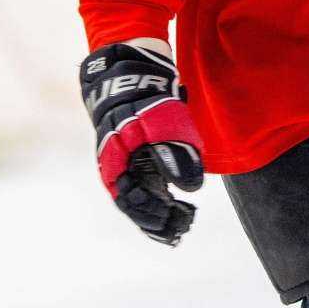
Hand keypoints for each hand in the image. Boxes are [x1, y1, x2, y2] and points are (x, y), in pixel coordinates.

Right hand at [80, 42, 204, 245]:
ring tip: (182, 226)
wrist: (133, 78)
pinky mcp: (139, 162)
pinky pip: (147, 191)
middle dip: (158, 222)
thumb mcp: (163, 124)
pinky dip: (160, 204)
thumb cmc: (147, 101)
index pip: (133, 203)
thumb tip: (190, 188)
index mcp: (118, 165)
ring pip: (141, 202)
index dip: (153, 217)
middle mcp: (119, 171)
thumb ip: (176, 155)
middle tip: (182, 229)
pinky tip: (178, 211)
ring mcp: (128, 168)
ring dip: (159, 217)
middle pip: (136, 208)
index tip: (176, 221)